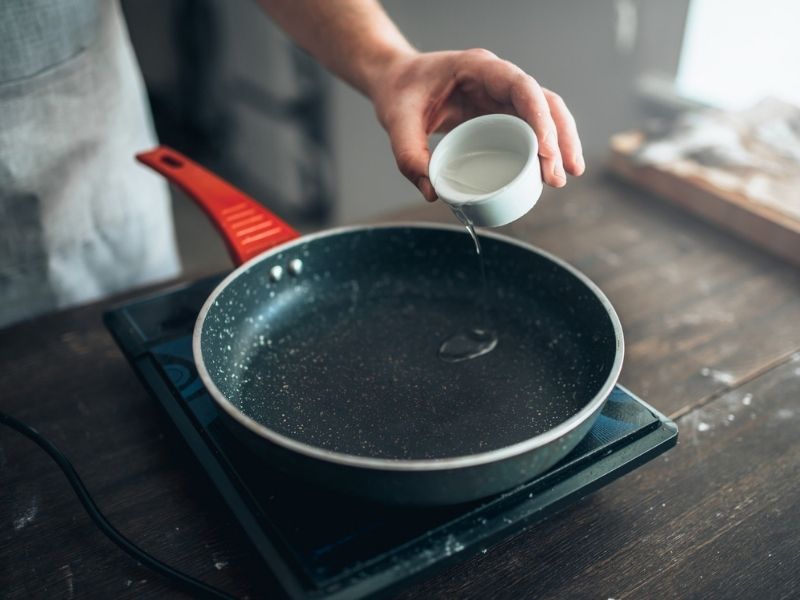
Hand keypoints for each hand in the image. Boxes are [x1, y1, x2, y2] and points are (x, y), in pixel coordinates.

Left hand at [369, 49, 584, 201]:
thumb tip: (434, 192)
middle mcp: (497, 79)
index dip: (539, 116)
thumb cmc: (399, 92)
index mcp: (477, 68)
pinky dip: (543, 149)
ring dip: (559, 145)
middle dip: (558, 138)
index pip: (520, 86)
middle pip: (543, 102)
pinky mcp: (500, 113)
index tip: (544, 149)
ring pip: (544, 114)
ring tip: (564, 177)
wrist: (396, 81)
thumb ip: (409, 155)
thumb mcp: (396, 121)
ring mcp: (501, 96)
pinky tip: (550, 172)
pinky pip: (530, 127)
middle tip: (558, 176)